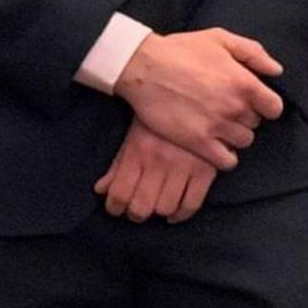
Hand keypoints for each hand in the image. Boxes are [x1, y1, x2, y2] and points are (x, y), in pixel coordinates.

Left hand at [96, 124, 216, 222]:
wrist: (198, 93)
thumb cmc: (160, 115)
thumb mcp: (134, 134)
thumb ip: (117, 164)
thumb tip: (101, 190)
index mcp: (138, 151)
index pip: (120, 194)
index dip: (114, 207)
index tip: (116, 208)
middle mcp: (160, 161)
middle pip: (141, 207)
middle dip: (135, 213)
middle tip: (137, 208)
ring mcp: (184, 167)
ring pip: (166, 208)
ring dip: (158, 211)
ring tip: (157, 205)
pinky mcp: (206, 170)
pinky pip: (192, 204)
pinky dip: (182, 214)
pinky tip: (175, 211)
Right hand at [112, 27, 282, 165]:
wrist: (144, 67)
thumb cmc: (181, 50)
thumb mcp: (220, 39)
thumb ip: (253, 53)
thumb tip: (276, 71)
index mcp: (244, 83)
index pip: (274, 108)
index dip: (265, 105)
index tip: (252, 101)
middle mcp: (235, 107)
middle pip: (255, 124)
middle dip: (245, 117)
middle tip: (226, 108)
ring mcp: (217, 127)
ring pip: (243, 142)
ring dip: (234, 135)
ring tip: (218, 125)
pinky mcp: (198, 143)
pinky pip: (226, 161)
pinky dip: (225, 156)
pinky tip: (215, 145)